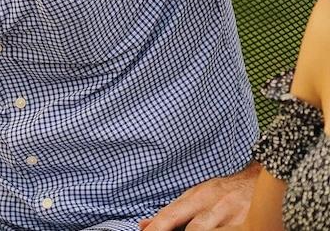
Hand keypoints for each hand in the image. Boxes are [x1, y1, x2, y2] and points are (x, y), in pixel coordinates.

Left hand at [139, 164, 258, 230]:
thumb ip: (172, 212)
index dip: (157, 228)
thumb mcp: (195, 197)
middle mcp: (214, 204)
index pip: (170, 215)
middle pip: (193, 229)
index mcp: (196, 197)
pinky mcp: (251, 223)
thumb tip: (144, 225)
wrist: (261, 179)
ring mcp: (234, 215)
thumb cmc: (222, 193)